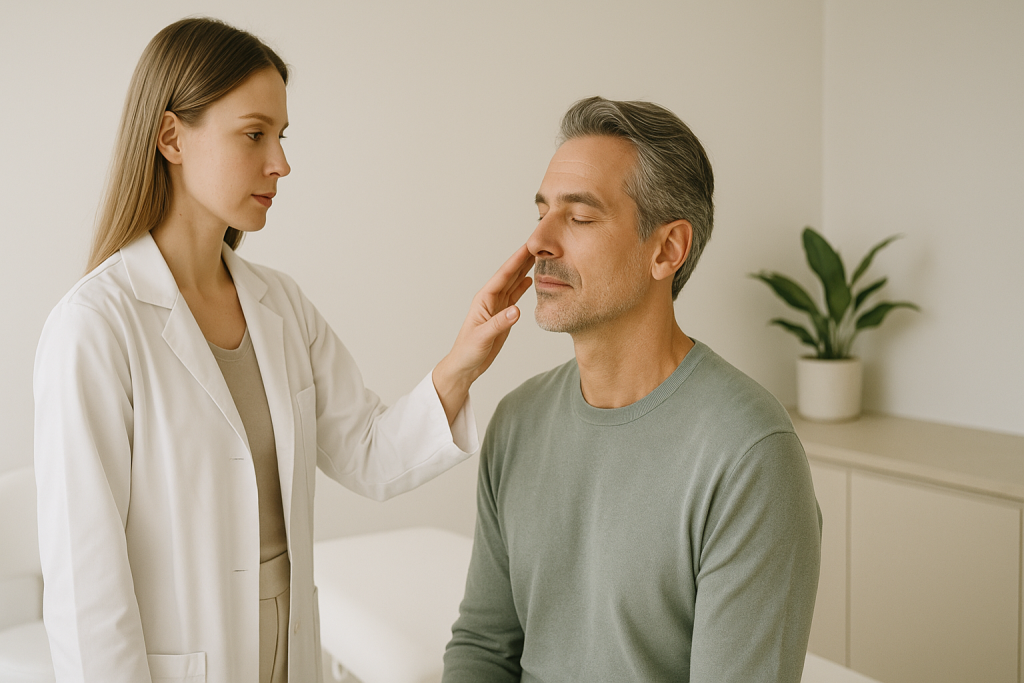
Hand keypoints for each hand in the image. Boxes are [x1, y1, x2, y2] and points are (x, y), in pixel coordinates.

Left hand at [432, 244, 534, 424]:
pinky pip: (515, 296)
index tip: (528, 245)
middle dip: (522, 258)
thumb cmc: (468, 351)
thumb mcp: (483, 337)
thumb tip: (516, 311)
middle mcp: (491, 299)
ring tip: (538, 255)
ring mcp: (497, 306)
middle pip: (510, 274)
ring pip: (513, 283)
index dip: (516, 260)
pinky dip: (523, 286)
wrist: (465, 366)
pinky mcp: (503, 316)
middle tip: (537, 242)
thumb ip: (500, 323)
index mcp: (484, 299)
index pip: (503, 275)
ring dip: (524, 269)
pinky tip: (530, 278)